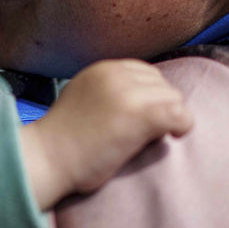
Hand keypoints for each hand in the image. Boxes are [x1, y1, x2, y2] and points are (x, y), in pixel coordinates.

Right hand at [19, 59, 192, 208]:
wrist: (46, 159)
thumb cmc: (62, 140)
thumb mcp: (83, 97)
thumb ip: (109, 91)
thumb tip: (141, 100)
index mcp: (103, 69)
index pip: (145, 74)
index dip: (149, 97)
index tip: (140, 119)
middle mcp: (117, 74)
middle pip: (162, 85)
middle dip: (160, 107)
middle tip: (146, 132)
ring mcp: (129, 93)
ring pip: (174, 99)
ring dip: (169, 118)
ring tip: (151, 138)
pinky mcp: (141, 114)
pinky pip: (180, 115)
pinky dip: (182, 127)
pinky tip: (172, 137)